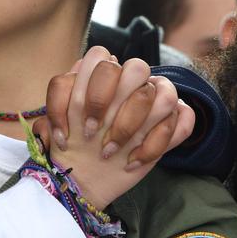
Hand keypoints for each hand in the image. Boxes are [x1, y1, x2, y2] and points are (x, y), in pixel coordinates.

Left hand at [36, 46, 193, 208]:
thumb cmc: (72, 148)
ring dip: (132, 127)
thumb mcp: (53, 131)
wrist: (86, 179)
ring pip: (163, 94)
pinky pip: (183, 119)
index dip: (88, 91)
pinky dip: (155, 144)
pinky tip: (132, 161)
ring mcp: (154, 101)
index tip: (73, 128)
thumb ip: (55, 110)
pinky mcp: (172, 124)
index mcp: (100, 76)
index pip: (101, 57)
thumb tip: (66, 93)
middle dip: (113, 104)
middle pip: (137, 67)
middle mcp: (129, 83)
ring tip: (109, 153)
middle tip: (92, 134)